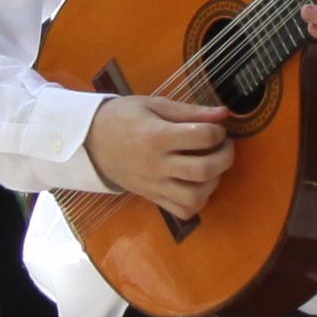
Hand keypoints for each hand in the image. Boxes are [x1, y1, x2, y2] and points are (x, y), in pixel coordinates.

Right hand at [89, 94, 234, 219]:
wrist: (91, 141)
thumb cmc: (124, 117)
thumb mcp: (154, 104)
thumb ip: (190, 111)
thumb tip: (224, 114)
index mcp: (156, 136)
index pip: (203, 137)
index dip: (218, 130)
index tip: (215, 127)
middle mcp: (156, 165)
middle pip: (204, 170)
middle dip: (225, 156)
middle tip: (223, 146)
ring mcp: (155, 185)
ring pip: (196, 197)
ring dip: (214, 181)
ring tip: (211, 166)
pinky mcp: (153, 198)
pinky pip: (183, 211)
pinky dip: (198, 200)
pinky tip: (198, 183)